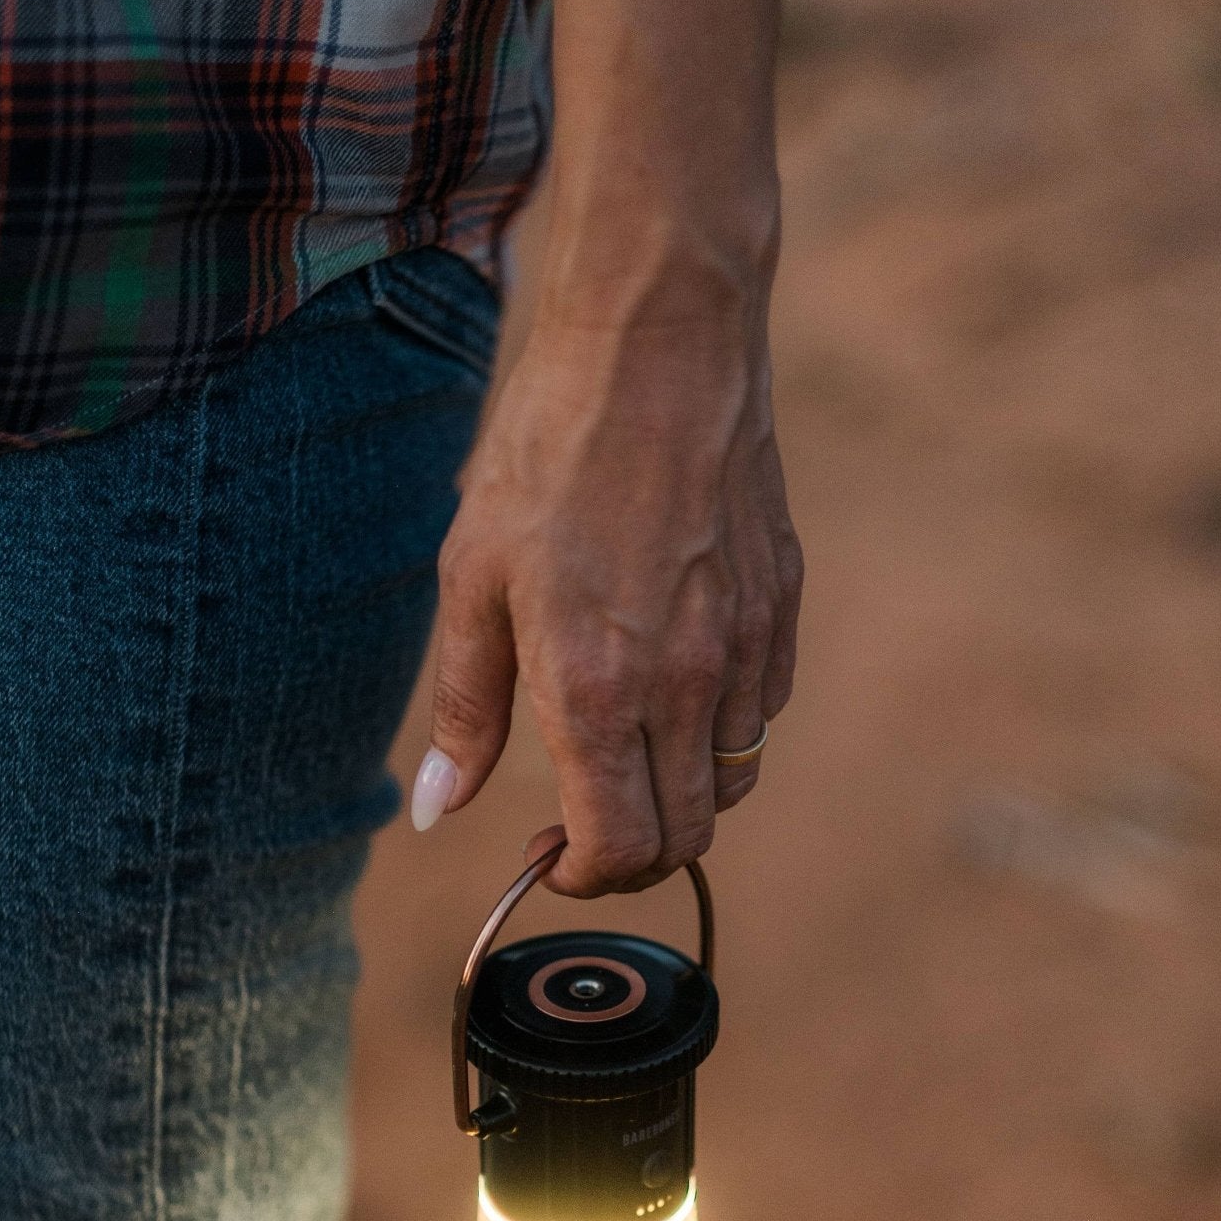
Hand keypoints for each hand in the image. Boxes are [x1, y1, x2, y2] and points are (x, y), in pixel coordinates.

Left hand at [410, 282, 801, 896]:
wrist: (659, 342)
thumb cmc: (548, 451)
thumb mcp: (472, 579)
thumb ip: (466, 709)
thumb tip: (439, 812)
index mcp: (595, 687)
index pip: (619, 849)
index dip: (581, 878)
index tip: (547, 856)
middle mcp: (684, 684)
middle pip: (685, 838)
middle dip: (629, 858)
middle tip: (579, 825)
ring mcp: (744, 647)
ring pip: (731, 784)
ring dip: (677, 799)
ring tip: (624, 755)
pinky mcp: (781, 606)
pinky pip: (761, 713)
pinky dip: (719, 734)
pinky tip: (673, 686)